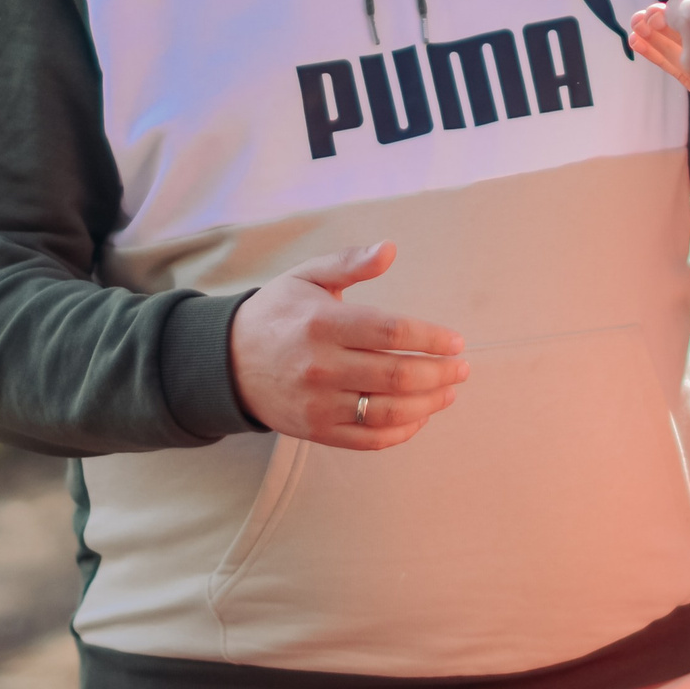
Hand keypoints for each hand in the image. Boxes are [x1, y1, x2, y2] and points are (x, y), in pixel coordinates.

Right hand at [228, 242, 468, 450]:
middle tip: (462, 368)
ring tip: (449, 391)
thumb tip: (390, 249)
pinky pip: (369, 439)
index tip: (456, 341)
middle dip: (440, 373)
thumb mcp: (307, 276)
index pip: (391, 333)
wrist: (227, 362)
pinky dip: (401, 431)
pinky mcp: (317, 430)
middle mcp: (322, 366)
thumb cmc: (277, 312)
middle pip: (396, 375)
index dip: (431, 339)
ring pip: (388, 411)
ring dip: (429, 403)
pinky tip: (420, 417)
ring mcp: (319, 403)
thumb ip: (350, 262)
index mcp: (323, 323)